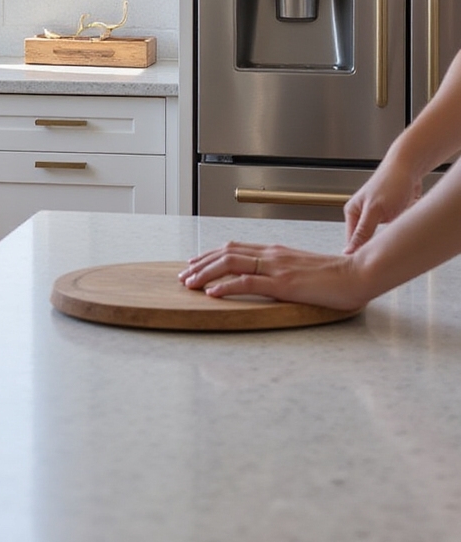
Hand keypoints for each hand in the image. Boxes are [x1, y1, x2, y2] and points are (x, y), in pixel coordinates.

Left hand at [178, 242, 369, 311]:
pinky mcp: (284, 283)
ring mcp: (277, 268)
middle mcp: (272, 254)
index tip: (194, 263)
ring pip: (231, 264)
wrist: (359, 274)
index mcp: (275, 251)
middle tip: (183, 275)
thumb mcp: (302, 270)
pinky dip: (226, 286)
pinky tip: (212, 293)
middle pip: (226, 253)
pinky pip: (249, 282)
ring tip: (189, 283)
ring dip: (206, 273)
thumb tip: (267, 279)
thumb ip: (283, 271)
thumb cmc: (336, 276)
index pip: (234, 249)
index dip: (211, 255)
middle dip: (201, 263)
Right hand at [343, 161, 422, 253]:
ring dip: (389, 243)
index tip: (370, 268)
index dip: (360, 256)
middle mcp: (364, 216)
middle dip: (376, 250)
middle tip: (385, 259)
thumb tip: (349, 251)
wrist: (410, 168)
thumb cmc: (390, 184)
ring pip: (382, 239)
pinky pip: (395, 233)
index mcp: (353, 213)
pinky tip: (404, 235)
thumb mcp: (375, 211)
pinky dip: (400, 235)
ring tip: (395, 244)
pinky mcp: (393, 217)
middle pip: (367, 243)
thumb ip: (362, 232)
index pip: (352, 243)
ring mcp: (379, 217)